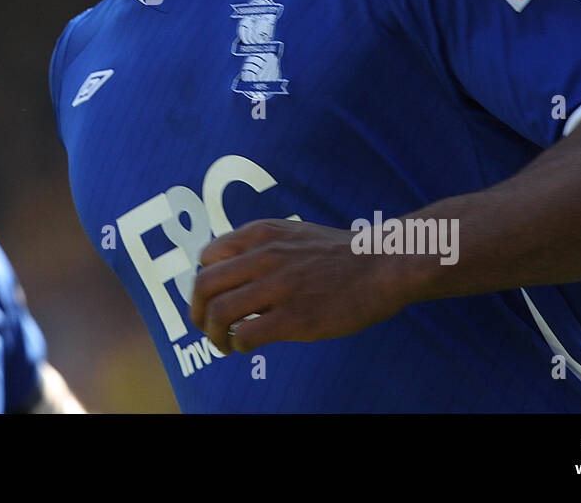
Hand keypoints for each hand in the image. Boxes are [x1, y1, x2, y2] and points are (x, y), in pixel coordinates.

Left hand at [189, 218, 412, 354]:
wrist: (383, 265)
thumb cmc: (338, 254)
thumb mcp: (292, 233)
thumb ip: (260, 246)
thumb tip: (230, 271)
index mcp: (261, 233)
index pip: (207, 256)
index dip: (204, 283)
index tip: (213, 299)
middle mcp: (264, 256)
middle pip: (204, 285)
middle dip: (196, 312)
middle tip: (205, 328)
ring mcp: (279, 287)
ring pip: (219, 311)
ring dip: (213, 334)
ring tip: (223, 345)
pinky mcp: (296, 318)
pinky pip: (246, 334)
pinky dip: (238, 344)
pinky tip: (248, 347)